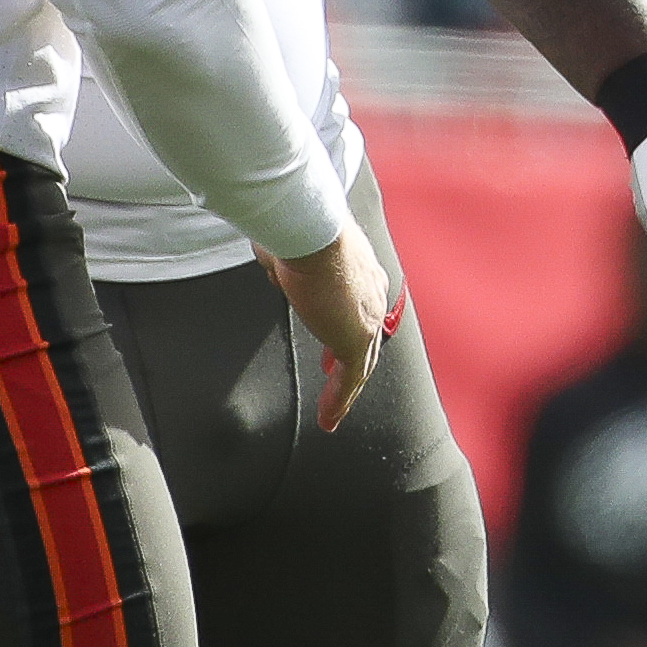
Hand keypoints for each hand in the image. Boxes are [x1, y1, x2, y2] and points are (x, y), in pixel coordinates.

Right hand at [260, 216, 394, 432]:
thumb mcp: (289, 244)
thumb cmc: (296, 227)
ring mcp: (367, 315)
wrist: (311, 229)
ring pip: (363, 362)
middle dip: (353, 361)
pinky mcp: (358, 337)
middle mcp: (371, 291)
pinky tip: (329, 419)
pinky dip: (340, 400)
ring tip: (331, 414)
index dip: (346, 324)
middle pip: (366, 335)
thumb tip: (274, 258)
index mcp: (359, 266)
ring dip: (346, 390)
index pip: (358, 303)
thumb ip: (285, 258)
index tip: (334, 342)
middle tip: (336, 378)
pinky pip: (353, 377)